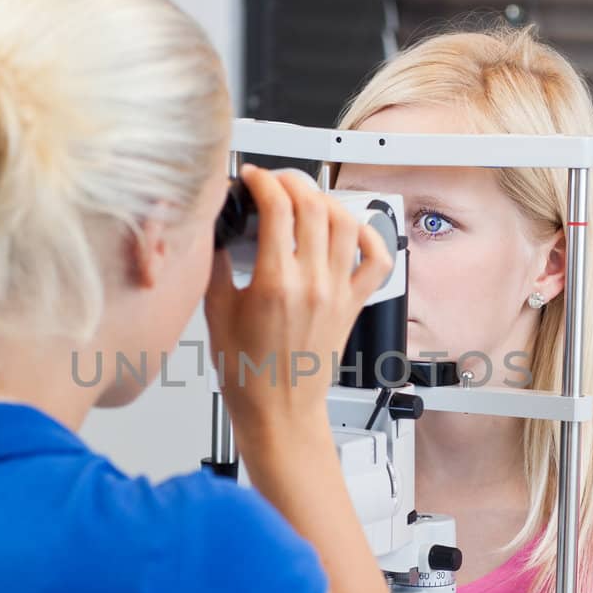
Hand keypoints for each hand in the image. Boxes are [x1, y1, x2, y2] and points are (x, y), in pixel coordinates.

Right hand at [204, 164, 392, 438]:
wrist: (279, 413)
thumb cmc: (249, 375)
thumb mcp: (216, 313)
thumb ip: (217, 265)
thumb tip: (217, 230)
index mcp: (275, 284)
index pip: (277, 208)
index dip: (262, 181)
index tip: (251, 179)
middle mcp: (312, 284)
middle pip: (313, 205)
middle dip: (291, 181)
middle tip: (274, 181)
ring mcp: (337, 293)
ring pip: (345, 223)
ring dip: (325, 199)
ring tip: (306, 197)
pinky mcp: (353, 305)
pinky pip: (376, 260)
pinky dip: (369, 235)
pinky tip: (350, 228)